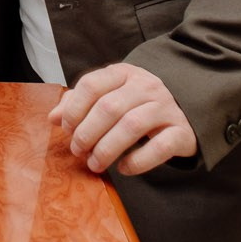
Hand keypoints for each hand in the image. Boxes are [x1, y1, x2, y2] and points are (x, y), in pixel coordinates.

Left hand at [49, 63, 197, 176]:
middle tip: (78, 151)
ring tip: (95, 164)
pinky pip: (159, 148)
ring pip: (131, 126)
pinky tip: (123, 168)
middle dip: (87, 133)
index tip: (66, 129)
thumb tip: (53, 117)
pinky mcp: (182, 132)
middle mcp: (146, 86)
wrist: (187, 108)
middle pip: (109, 107)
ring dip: (106, 149)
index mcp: (124, 73)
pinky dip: (137, 162)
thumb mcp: (111, 94)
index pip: (91, 84)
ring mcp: (166, 108)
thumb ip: (81, 103)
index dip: (74, 109)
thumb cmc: (139, 103)